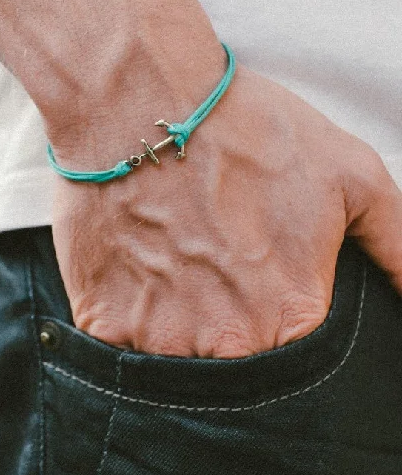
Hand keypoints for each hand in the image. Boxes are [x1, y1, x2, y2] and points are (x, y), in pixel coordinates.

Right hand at [50, 50, 401, 357]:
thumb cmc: (248, 132)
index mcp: (291, 319)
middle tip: (219, 277)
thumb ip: (400, 248)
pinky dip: (132, 319)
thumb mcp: (353, 177)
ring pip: (177, 367)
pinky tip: (141, 270)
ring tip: (179, 268)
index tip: (268, 299)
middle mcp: (227, 343)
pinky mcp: (104, 322)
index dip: (284, 333)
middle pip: (237, 373)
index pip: (300, 374)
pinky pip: (122, 351)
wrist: (142, 100)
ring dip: (179, 329)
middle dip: (232, 334)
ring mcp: (159, 339)